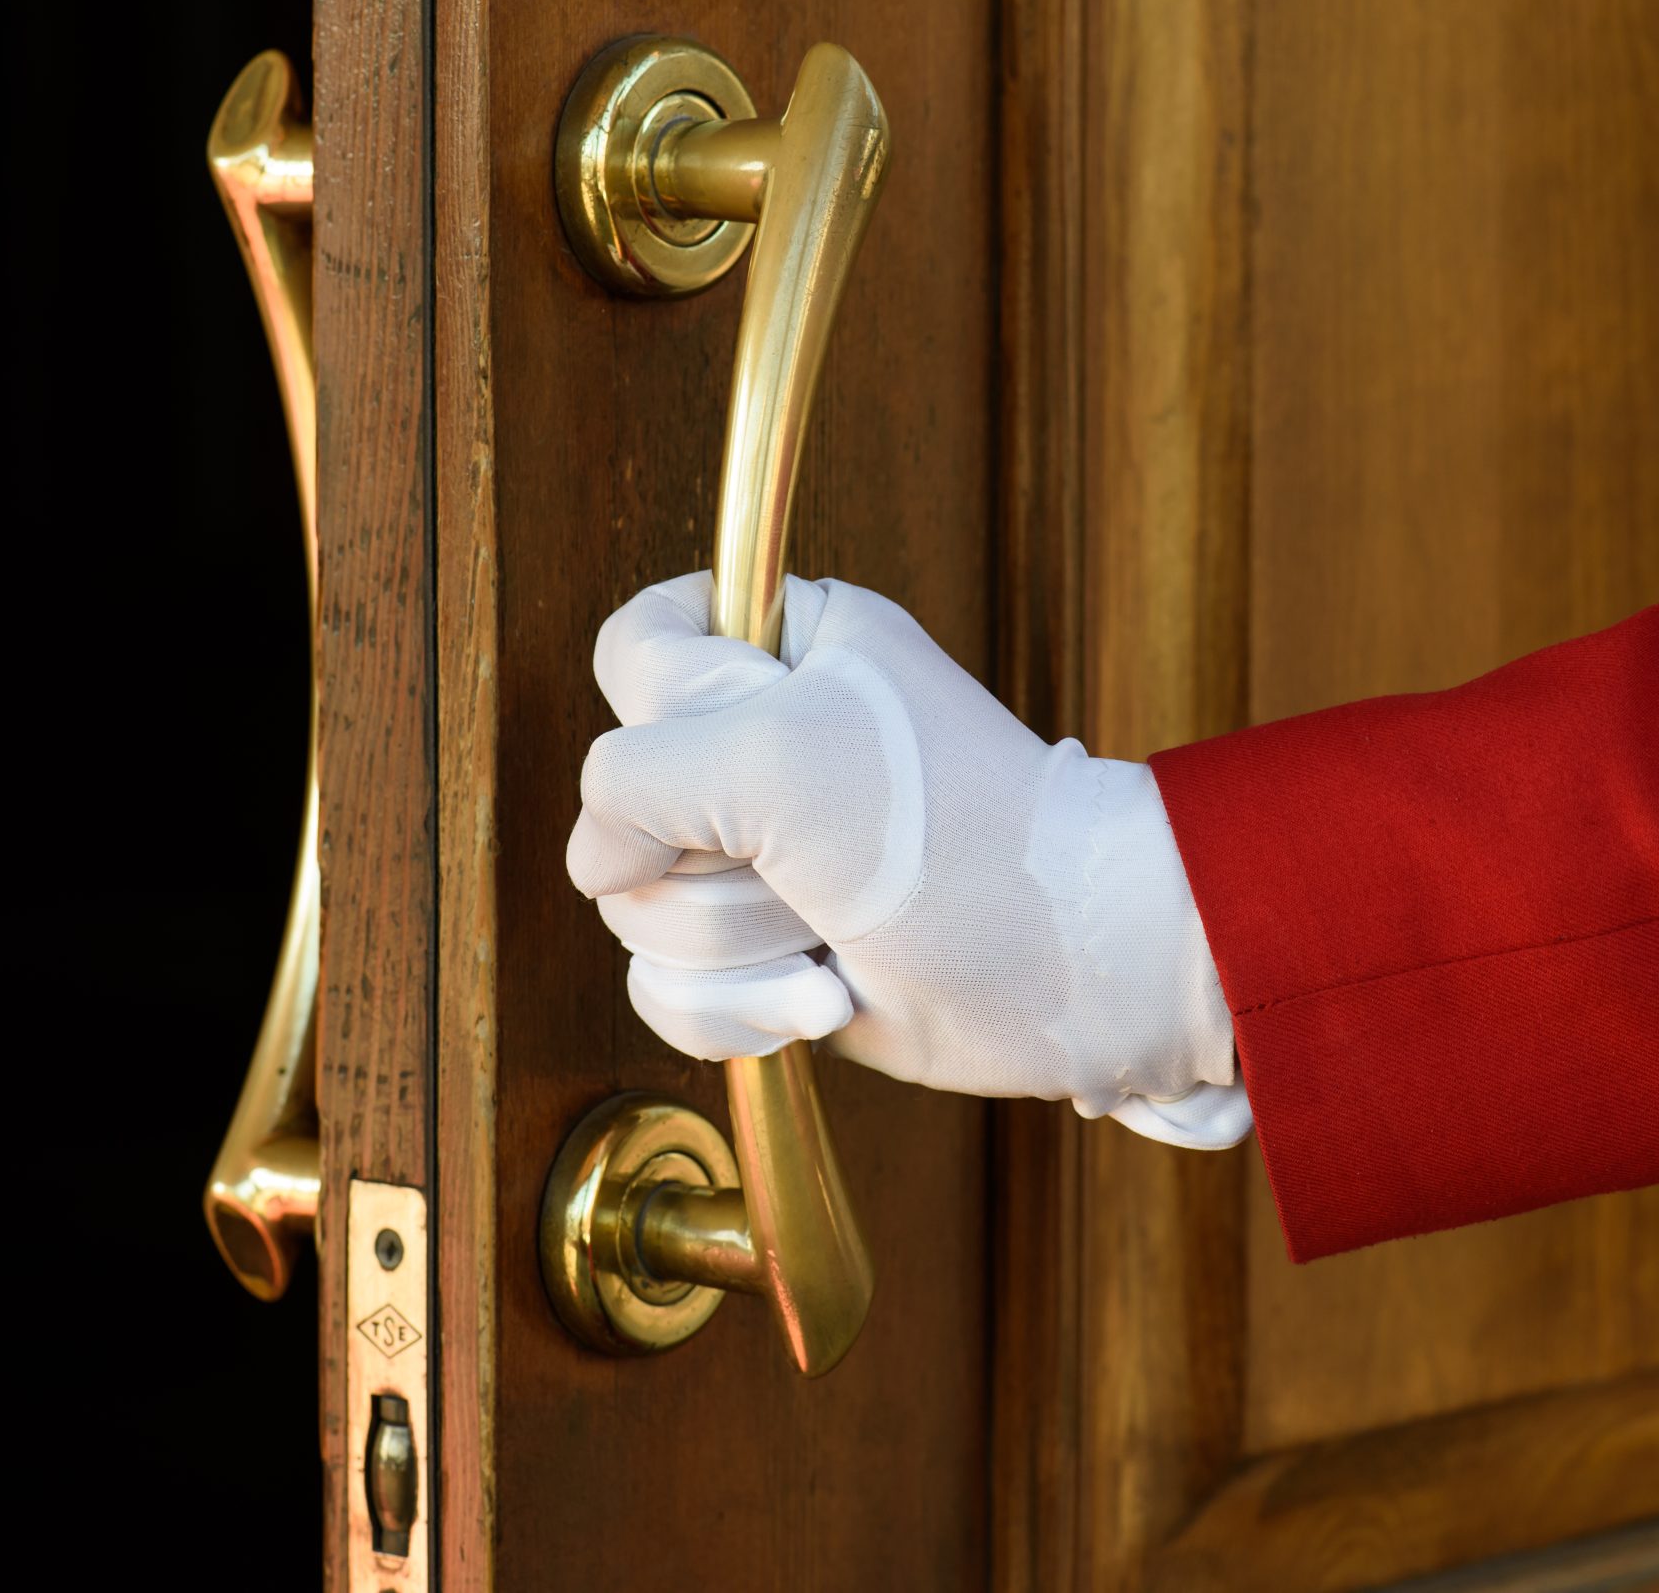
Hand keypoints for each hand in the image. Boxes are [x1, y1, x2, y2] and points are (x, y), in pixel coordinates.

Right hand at [567, 571, 1248, 1147]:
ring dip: (737, 943)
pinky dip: (740, 1010)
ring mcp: (761, 857)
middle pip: (621, 799)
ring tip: (828, 931)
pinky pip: (670, 988)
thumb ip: (637, 774)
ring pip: (640, 907)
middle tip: (806, 857)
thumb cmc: (954, 832)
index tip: (744, 745)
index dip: (662, 710)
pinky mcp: (768, 952)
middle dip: (710, 857)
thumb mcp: (775, 754)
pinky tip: (822, 996)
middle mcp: (762, 746)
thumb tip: (594, 860)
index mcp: (784, 648)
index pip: (638, 650)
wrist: (1065, 969)